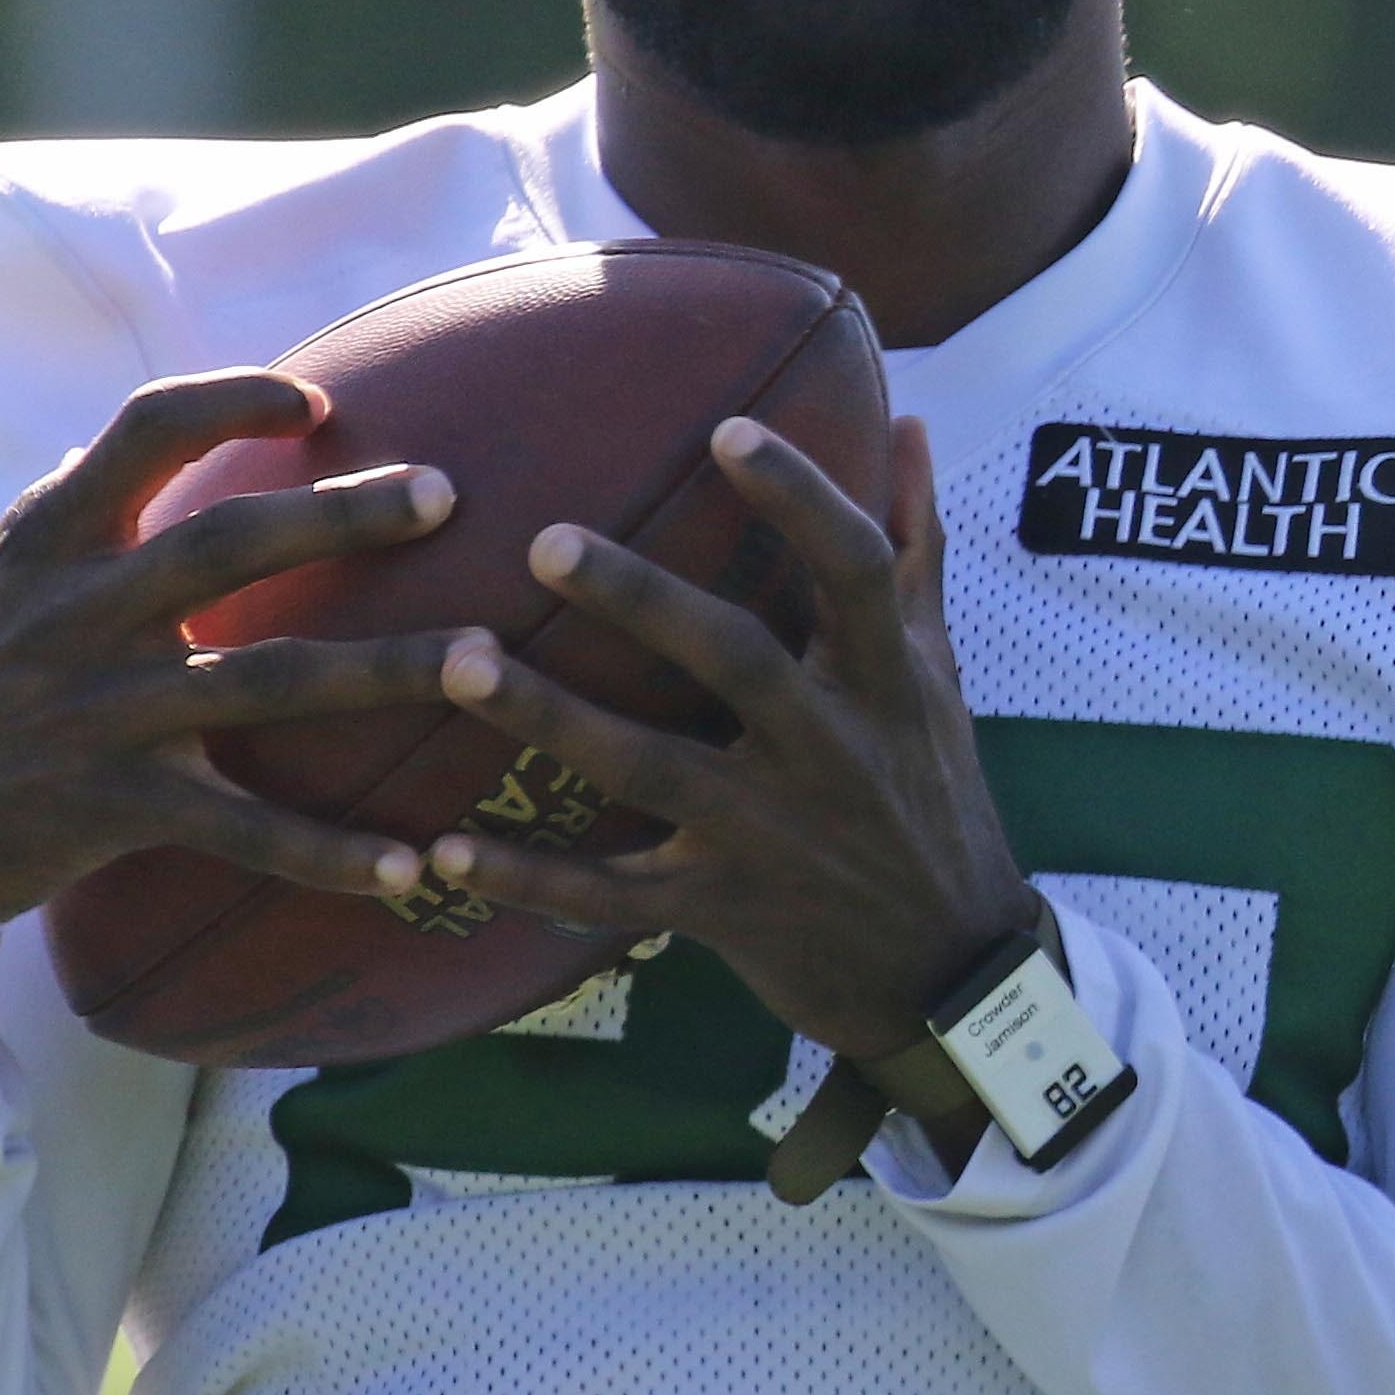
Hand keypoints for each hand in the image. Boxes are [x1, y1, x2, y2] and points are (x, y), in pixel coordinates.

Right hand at [0, 369, 461, 979]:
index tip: (322, 400)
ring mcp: (90, 711)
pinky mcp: (104, 809)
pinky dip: (331, 852)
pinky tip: (413, 869)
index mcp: (42, 541)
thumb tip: (159, 447)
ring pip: (264, 680)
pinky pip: (241, 829)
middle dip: (346, 516)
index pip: (142, 430)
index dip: (232, 400)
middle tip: (447, 495)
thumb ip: (73, 522)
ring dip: (385, 671)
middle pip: (228, 541)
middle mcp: (69, 612)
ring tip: (487, 665)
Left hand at [426, 415, 1039, 1065]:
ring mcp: (772, 835)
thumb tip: (911, 423)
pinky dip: (528, 880)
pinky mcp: (722, 910)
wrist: (950, 971)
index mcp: (886, 680)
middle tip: (545, 541)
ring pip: (652, 770)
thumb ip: (914, 549)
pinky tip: (445, 853)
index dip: (800, 497)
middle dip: (640, 600)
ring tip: (463, 662)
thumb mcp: (937, 673)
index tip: (728, 429)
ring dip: (550, 718)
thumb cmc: (931, 794)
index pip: (853, 569)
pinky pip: (612, 896)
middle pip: (734, 659)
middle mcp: (830, 749)